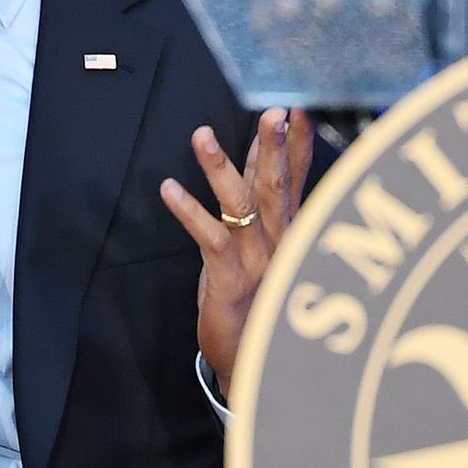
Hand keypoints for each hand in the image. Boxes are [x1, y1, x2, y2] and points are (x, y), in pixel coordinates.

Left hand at [158, 107, 313, 397]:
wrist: (254, 362)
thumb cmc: (257, 296)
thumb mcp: (262, 243)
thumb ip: (263, 199)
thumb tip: (265, 153)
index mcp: (289, 231)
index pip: (297, 179)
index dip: (298, 143)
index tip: (297, 105)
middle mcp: (281, 242)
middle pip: (278, 187)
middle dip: (275, 148)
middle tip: (273, 111)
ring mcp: (259, 262)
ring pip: (243, 207)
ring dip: (222, 169)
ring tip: (202, 134)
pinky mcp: (230, 281)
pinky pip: (211, 240)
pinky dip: (189, 212)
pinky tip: (168, 188)